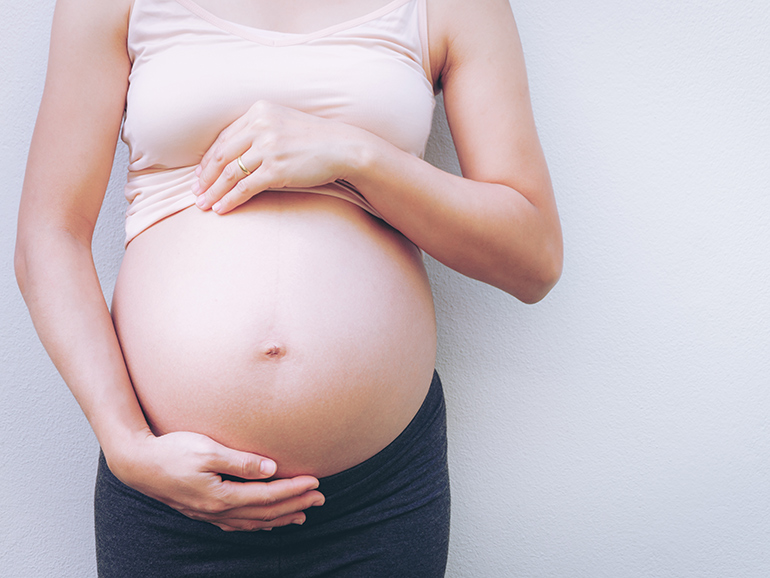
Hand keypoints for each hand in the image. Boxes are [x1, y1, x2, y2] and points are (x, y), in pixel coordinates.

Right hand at [108, 431, 323, 531]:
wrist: (137, 463)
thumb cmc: (171, 451)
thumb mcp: (207, 450)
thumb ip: (240, 461)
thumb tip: (271, 468)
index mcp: (221, 496)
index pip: (268, 495)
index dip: (294, 490)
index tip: (315, 482)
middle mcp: (218, 510)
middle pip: (265, 512)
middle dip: (295, 505)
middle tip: (320, 498)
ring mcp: (209, 514)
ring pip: (253, 522)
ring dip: (280, 517)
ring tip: (302, 514)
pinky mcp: (203, 511)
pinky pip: (238, 524)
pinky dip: (257, 523)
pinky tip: (265, 521)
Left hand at [192, 100, 364, 213]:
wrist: (343, 147)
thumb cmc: (315, 139)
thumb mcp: (284, 123)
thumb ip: (260, 130)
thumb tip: (235, 153)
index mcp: (259, 112)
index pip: (224, 138)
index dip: (208, 159)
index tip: (200, 174)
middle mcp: (260, 127)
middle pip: (222, 155)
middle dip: (205, 177)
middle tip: (196, 192)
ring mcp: (268, 148)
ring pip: (229, 173)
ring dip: (214, 192)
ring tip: (204, 205)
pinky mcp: (276, 169)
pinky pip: (244, 187)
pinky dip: (230, 200)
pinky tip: (222, 208)